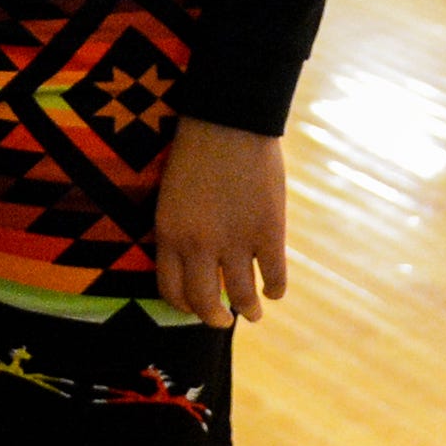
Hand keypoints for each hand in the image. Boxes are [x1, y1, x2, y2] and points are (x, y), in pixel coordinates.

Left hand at [150, 120, 288, 327]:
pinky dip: (275, 289)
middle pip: (204, 301)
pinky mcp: (268, 233)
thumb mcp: (172, 197)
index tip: (193, 307)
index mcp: (169, 235)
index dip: (184, 305)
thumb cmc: (196, 153)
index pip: (171, 290)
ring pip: (241, 296)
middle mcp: (199, 246)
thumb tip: (196, 263)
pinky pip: (274, 276)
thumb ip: (181, 231)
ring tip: (252, 313)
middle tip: (222, 321)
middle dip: (213, 318)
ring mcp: (235, 242)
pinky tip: (274, 290)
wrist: (228, 124)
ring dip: (248, 310)